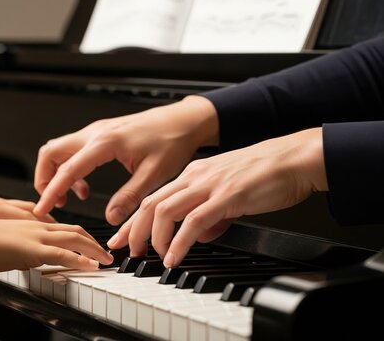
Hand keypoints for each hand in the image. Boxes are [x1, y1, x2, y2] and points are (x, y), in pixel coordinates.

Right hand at [0, 219, 113, 271]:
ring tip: (105, 259)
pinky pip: (63, 253)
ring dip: (93, 249)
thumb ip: (22, 252)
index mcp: (32, 225)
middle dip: (93, 241)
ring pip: (74, 238)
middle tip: (105, 251)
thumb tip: (29, 262)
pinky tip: (90, 265)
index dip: (80, 235)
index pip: (64, 228)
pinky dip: (80, 259)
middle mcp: (39, 227)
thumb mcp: (7, 245)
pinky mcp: (34, 249)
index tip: (90, 244)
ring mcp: (38, 236)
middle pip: (75, 230)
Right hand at [34, 95, 218, 224]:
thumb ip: (129, 197)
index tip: (42, 209)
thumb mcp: (154, 175)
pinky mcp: (101, 133)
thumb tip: (111, 217)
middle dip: (44, 178)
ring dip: (56, 173)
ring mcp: (96, 131)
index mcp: (105, 143)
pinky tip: (85, 184)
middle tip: (52, 202)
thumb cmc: (172, 141)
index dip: (51, 191)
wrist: (183, 121)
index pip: (68, 169)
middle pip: (51, 152)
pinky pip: (73, 149)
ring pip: (59, 149)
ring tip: (70, 197)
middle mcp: (95, 133)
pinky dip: (69, 167)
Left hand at [107, 127, 327, 266]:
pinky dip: (180, 243)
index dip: (134, 220)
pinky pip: (194, 222)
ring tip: (156, 257)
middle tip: (131, 251)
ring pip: (165, 211)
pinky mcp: (226, 196)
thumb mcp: (227, 192)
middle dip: (135, 231)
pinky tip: (176, 257)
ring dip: (155, 238)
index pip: (154, 198)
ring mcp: (209, 185)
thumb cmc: (264, 173)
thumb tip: (199, 236)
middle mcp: (195, 177)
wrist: (293, 158)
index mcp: (193, 174)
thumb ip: (210, 213)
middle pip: (151, 204)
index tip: (122, 237)